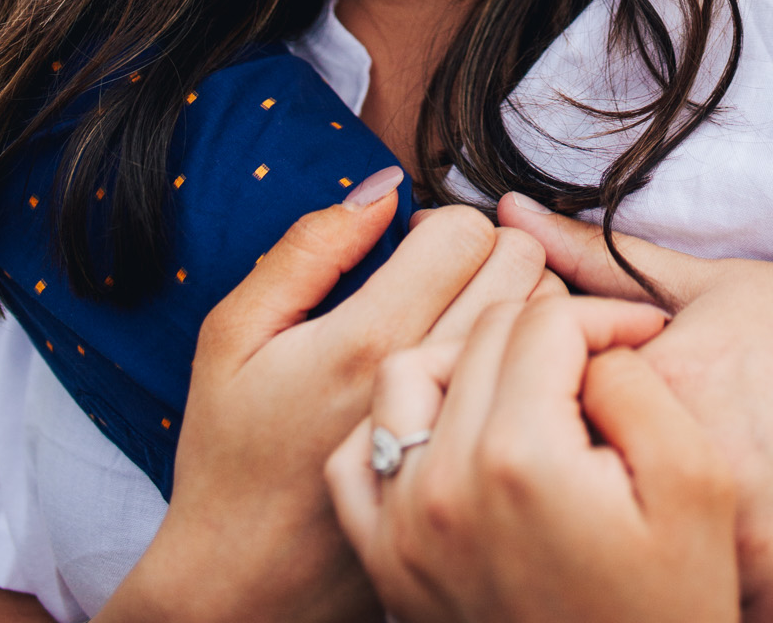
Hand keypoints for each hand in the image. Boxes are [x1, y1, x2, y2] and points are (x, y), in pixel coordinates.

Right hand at [97, 187, 547, 622]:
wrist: (242, 589)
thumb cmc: (229, 454)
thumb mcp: (232, 336)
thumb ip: (308, 249)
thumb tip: (383, 190)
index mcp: (365, 342)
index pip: (464, 231)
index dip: (439, 221)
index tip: (411, 247)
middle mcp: (426, 386)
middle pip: (520, 262)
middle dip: (490, 248)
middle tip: (446, 276)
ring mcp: (463, 434)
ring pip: (543, 318)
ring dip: (517, 300)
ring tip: (466, 320)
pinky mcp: (483, 472)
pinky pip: (539, 387)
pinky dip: (526, 365)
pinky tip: (483, 377)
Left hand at [327, 295, 738, 622]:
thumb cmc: (669, 608)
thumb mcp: (696, 483)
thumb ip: (638, 383)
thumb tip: (594, 343)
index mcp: (522, 456)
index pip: (548, 321)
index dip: (606, 315)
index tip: (643, 335)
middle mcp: (444, 483)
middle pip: (482, 335)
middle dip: (548, 329)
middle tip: (599, 361)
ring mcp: (403, 526)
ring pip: (408, 374)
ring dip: (466, 357)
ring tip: (526, 381)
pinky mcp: (385, 563)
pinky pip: (358, 456)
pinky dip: (396, 424)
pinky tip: (454, 431)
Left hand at [498, 199, 772, 622]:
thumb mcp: (708, 285)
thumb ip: (597, 261)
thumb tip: (506, 212)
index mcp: (662, 389)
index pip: (566, 442)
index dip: (584, 447)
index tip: (618, 438)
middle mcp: (700, 471)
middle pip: (612, 524)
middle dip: (620, 516)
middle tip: (672, 488)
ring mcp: (753, 545)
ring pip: (672, 588)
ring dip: (676, 567)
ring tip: (723, 518)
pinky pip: (741, 618)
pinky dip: (746, 596)